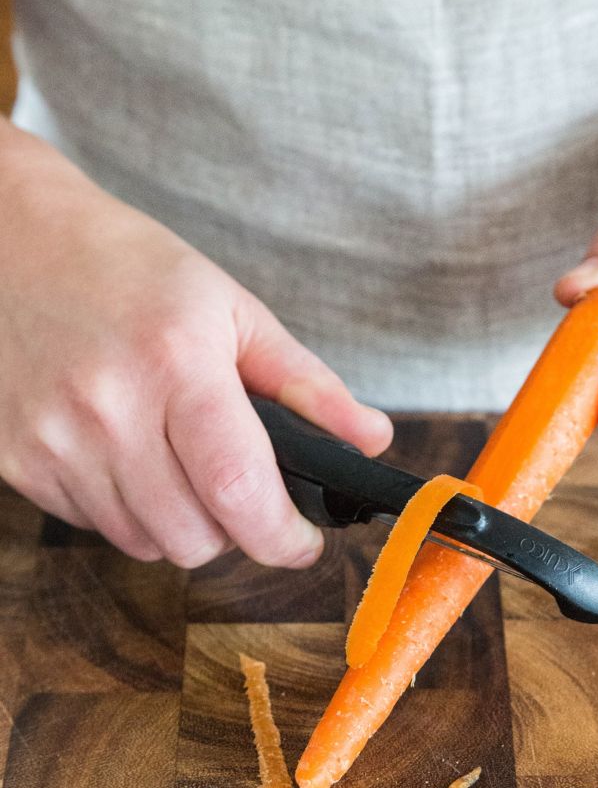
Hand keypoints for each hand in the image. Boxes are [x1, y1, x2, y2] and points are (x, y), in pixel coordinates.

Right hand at [0, 122, 391, 566]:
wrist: (15, 243)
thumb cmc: (132, 271)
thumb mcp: (233, 310)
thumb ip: (308, 384)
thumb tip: (372, 440)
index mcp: (177, 363)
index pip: (238, 489)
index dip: (282, 538)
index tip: (302, 542)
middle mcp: (109, 409)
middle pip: (194, 538)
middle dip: (234, 531)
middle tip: (237, 489)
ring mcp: (56, 440)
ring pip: (146, 544)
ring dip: (180, 524)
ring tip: (178, 465)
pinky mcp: (19, 461)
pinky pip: (95, 526)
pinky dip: (127, 511)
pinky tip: (126, 457)